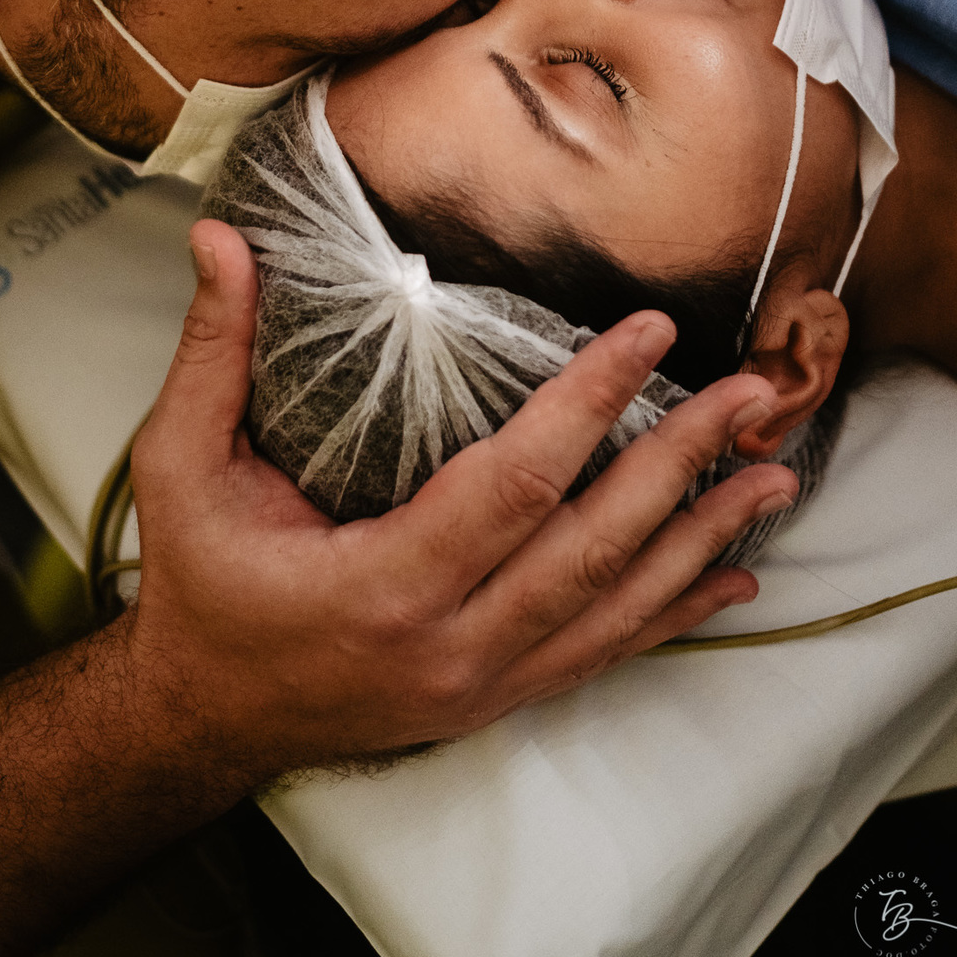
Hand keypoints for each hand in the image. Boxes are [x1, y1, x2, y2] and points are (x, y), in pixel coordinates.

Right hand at [126, 221, 795, 786]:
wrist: (203, 719)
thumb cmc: (201, 588)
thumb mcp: (182, 465)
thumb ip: (211, 352)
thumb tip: (218, 237)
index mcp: (383, 585)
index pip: (515, 484)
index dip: (590, 404)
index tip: (648, 336)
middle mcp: (450, 646)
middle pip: (593, 547)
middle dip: (679, 464)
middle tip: (748, 396)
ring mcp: (482, 684)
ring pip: (617, 608)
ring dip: (702, 538)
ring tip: (773, 475)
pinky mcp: (495, 699)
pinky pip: (603, 655)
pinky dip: (673, 612)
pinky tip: (729, 578)